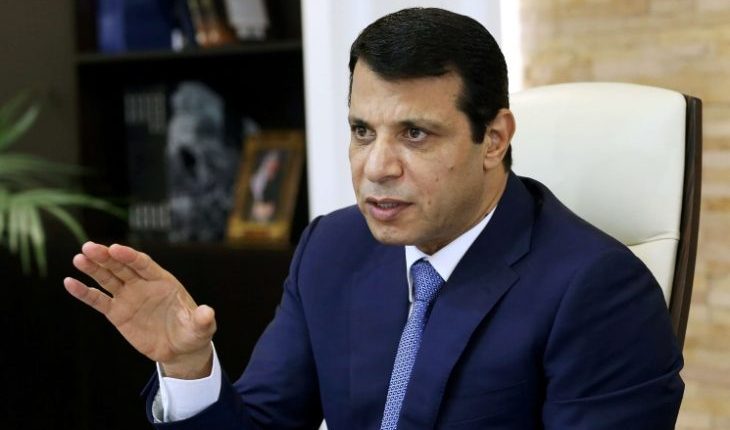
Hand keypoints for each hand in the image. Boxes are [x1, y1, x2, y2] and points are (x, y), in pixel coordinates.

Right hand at [64, 242, 215, 378]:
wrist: (180, 349)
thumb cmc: (193, 332)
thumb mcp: (200, 327)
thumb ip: (202, 319)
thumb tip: (208, 313)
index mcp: (163, 281)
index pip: (144, 264)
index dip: (130, 256)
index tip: (116, 248)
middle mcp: (143, 285)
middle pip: (122, 267)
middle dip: (106, 257)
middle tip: (88, 247)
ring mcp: (129, 297)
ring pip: (108, 279)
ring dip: (93, 268)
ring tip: (78, 258)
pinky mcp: (117, 313)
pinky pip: (99, 300)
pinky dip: (84, 292)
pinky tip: (70, 282)